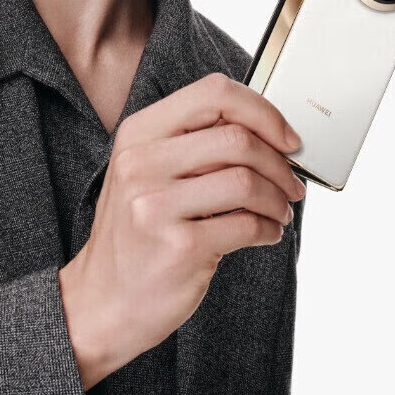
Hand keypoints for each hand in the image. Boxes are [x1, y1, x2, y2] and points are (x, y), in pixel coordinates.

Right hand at [58, 71, 306, 389]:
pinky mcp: (180, 247)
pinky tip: (265, 234)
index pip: (213, 93)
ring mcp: (156, 205)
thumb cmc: (138, 234)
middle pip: (237, 138)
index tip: (286, 137)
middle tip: (290, 183)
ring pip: (247, 181)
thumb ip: (194, 144)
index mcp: (138, 134)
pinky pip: (247, 225)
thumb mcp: (147, 173)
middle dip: (279, 163)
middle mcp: (141, 164)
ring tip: (278, 212)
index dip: (262, 111)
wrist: (104, 300)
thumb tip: (268, 132)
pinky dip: (269, 229)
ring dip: (277, 199)